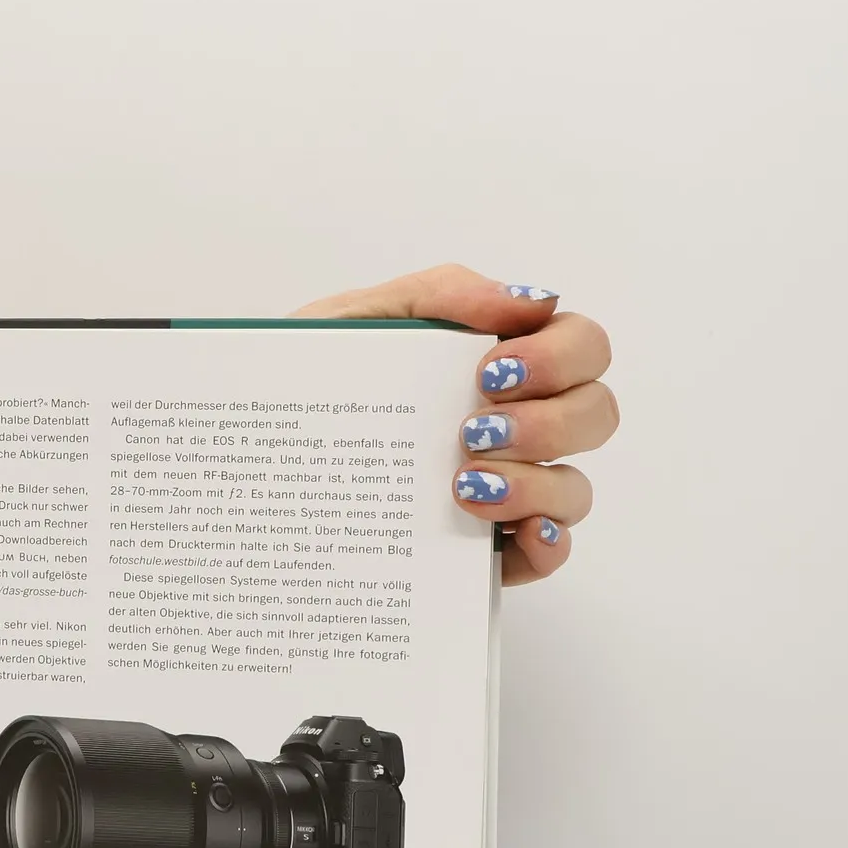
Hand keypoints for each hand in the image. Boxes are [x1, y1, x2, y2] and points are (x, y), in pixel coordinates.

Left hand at [292, 264, 615, 585]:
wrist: (252, 452)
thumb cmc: (313, 375)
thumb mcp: (355, 320)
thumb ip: (439, 294)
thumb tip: (530, 299)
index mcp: (499, 359)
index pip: (581, 345)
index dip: (558, 355)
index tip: (489, 371)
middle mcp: (517, 423)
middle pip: (595, 415)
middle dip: (548, 422)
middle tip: (472, 432)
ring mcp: (509, 488)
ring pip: (575, 489)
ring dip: (534, 485)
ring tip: (463, 486)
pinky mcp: (487, 549)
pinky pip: (547, 552)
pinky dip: (546, 544)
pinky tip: (515, 535)